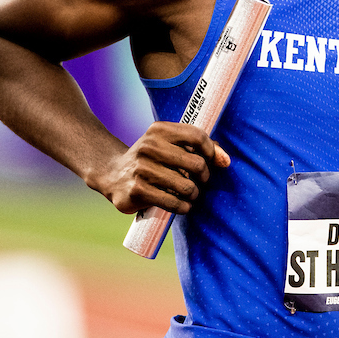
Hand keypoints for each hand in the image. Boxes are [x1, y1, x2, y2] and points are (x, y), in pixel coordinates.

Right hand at [89, 122, 229, 214]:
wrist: (112, 174)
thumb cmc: (152, 159)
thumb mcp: (171, 145)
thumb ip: (201, 148)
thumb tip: (226, 161)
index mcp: (159, 130)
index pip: (197, 136)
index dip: (211, 151)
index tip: (211, 161)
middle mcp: (148, 146)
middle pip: (196, 164)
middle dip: (204, 177)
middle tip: (200, 182)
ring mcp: (141, 168)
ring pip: (186, 186)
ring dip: (194, 194)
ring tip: (190, 194)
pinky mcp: (136, 190)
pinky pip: (172, 202)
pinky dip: (183, 207)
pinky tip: (183, 206)